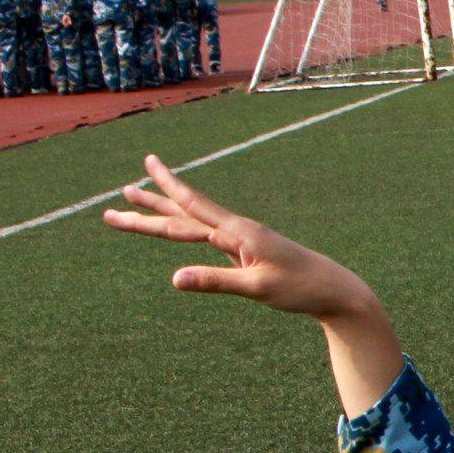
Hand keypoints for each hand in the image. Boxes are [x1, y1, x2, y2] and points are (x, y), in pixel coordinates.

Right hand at [102, 155, 382, 322]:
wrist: (334, 291)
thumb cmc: (301, 289)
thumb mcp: (257, 288)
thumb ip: (215, 281)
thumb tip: (173, 278)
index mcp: (239, 232)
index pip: (193, 206)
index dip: (167, 187)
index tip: (148, 162)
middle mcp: (237, 230)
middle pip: (184, 214)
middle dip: (150, 205)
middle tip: (119, 194)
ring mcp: (241, 240)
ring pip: (193, 223)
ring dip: (163, 213)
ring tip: (134, 200)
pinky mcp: (246, 251)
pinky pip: (206, 236)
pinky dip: (186, 228)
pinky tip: (179, 228)